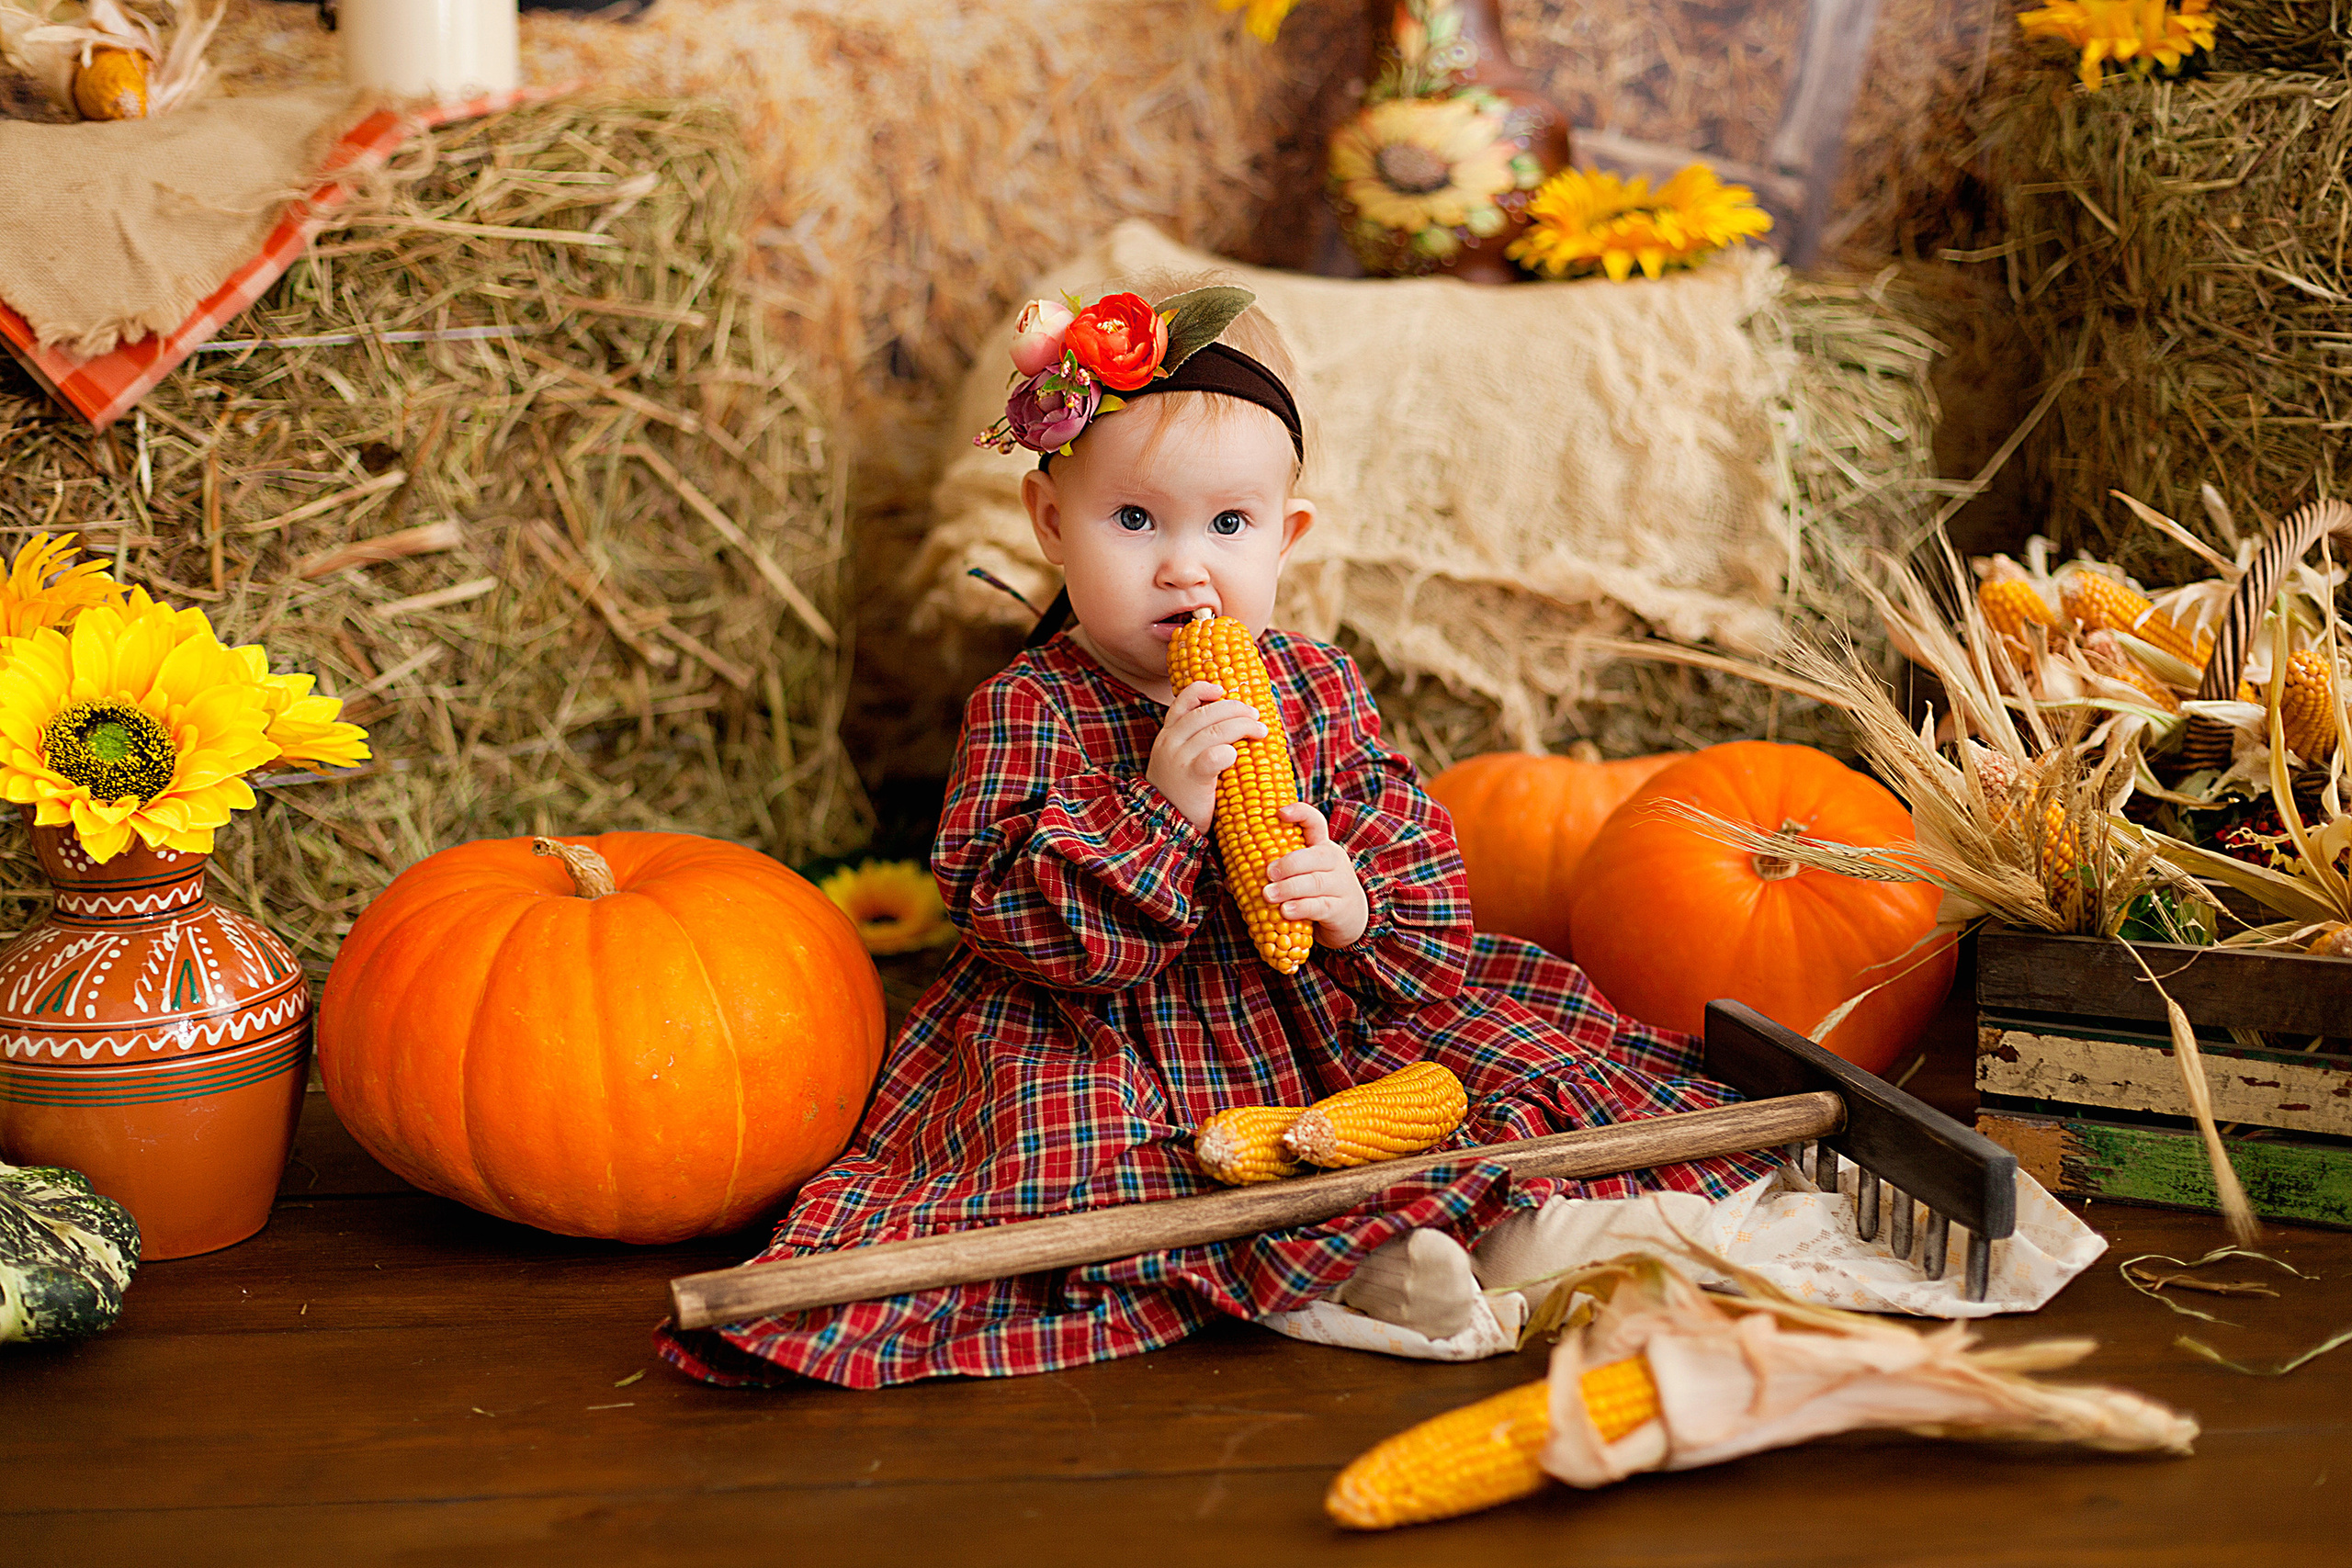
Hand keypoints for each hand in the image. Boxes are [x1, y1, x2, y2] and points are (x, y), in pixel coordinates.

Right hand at [1147, 680, 1266, 830]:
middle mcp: (1170, 742)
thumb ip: (1195, 742)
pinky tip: (1236, 754)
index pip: (1183, 700)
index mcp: (1168, 735)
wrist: (1165, 825)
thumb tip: (1231, 723)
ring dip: (1243, 726)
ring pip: (1215, 730)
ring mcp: (1179, 758)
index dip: (1204, 689)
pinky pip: (1213, 756)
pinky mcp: (1191, 777)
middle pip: (1207, 712)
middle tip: (1256, 716)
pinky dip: (1229, 751)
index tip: (1223, 688)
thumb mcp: (1179, 761)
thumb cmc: (1182, 793)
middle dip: (1236, 709)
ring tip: (1261, 731)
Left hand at [1263, 802, 1368, 949]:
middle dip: (1289, 863)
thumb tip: (1230, 882)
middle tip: (1268, 872)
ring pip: (1315, 882)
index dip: (1300, 813)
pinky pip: (1319, 906)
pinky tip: (1285, 911)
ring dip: (1289, 888)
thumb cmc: (1315, 892)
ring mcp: (1340, 885)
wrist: (1351, 918)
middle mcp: (1334, 861)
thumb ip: (1274, 873)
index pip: (1315, 822)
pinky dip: (1300, 908)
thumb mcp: (1301, 875)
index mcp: (1321, 846)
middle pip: (1316, 855)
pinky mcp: (1340, 908)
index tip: (1280, 812)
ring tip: (1268, 895)